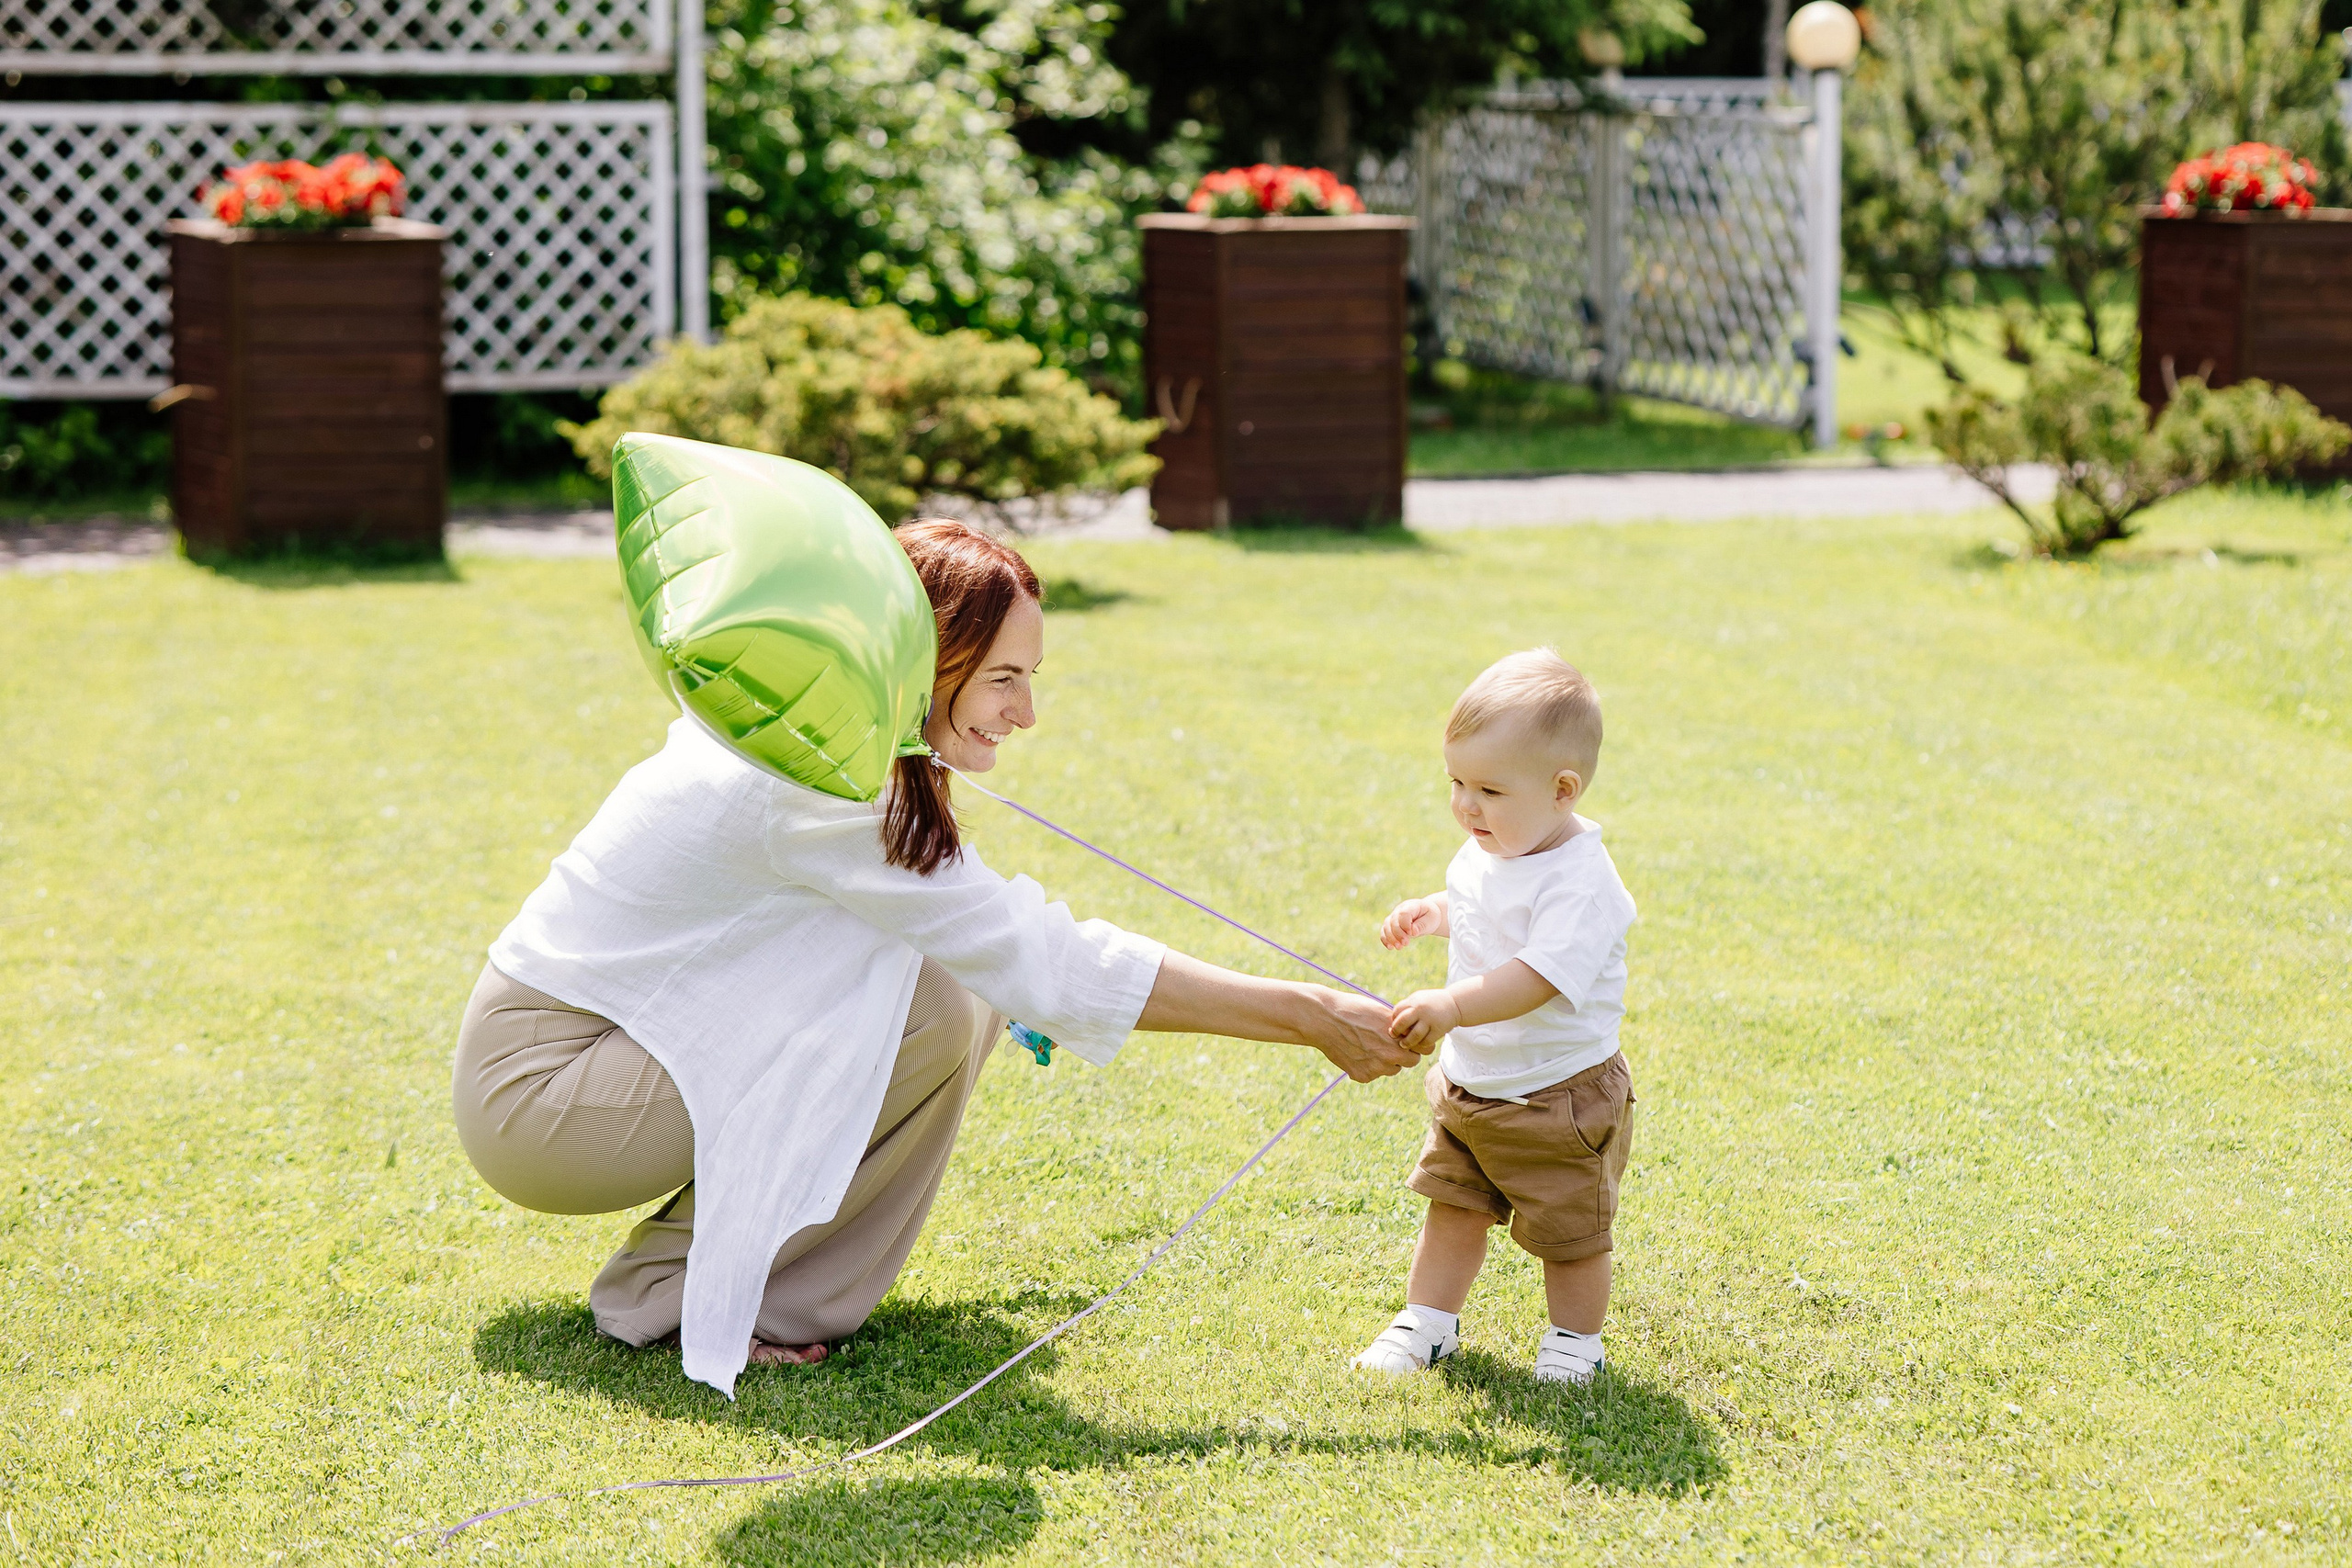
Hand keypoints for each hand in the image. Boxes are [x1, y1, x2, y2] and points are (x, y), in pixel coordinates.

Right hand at [1301, 988, 1422, 1080]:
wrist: (1325, 1019)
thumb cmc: (1354, 1010)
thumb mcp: (1382, 1013)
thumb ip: (1399, 1028)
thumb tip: (1412, 1033)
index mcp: (1399, 1040)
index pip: (1423, 1050)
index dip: (1416, 1044)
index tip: (1408, 1039)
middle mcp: (1390, 1058)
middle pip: (1409, 1062)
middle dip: (1403, 1054)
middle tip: (1388, 1043)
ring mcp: (1376, 1069)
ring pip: (1390, 1069)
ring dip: (1385, 1061)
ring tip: (1368, 1045)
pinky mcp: (1361, 1076)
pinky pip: (1372, 1074)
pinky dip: (1367, 1066)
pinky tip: (1356, 1051)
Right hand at [1380, 897, 1445, 949]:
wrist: (1426, 916)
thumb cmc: (1430, 917)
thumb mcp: (1431, 920)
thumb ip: (1422, 925)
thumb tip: (1413, 932)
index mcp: (1411, 905)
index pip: (1404, 913)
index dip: (1405, 924)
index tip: (1412, 934)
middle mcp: (1400, 909)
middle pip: (1394, 920)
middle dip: (1398, 933)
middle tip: (1406, 943)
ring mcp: (1393, 916)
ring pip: (1387, 926)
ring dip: (1391, 938)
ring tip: (1399, 947)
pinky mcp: (1390, 924)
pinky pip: (1384, 931)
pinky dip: (1385, 939)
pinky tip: (1390, 947)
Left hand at [1388, 988, 1461, 1052]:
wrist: (1455, 1004)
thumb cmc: (1431, 1003)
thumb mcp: (1418, 999)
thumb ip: (1406, 1008)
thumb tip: (1391, 1022)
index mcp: (1414, 1000)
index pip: (1397, 1012)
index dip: (1393, 1020)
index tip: (1395, 1025)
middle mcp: (1421, 1009)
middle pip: (1402, 1023)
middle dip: (1395, 1031)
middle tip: (1393, 1036)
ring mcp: (1430, 1020)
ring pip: (1414, 1035)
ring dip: (1407, 1042)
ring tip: (1403, 1045)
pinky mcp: (1439, 1029)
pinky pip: (1426, 1041)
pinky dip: (1421, 1045)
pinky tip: (1419, 1044)